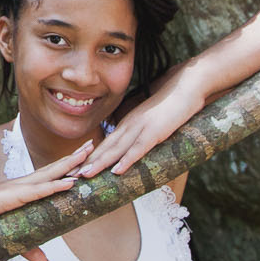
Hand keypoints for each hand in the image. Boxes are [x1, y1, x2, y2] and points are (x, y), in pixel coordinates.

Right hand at [0, 142, 93, 260]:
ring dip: (70, 165)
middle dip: (74, 156)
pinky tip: (70, 182)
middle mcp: (22, 184)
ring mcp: (18, 189)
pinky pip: (38, 191)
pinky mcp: (12, 198)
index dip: (68, 164)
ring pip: (49, 174)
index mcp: (23, 189)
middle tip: (93, 143)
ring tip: (88, 155)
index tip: (84, 155)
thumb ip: (31, 249)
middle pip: (54, 168)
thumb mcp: (11, 237)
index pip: (50, 174)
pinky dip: (55, 186)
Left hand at [78, 80, 201, 178]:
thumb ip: (141, 128)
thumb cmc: (172, 101)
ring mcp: (141, 127)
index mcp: (129, 123)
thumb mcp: (152, 118)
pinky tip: (117, 171)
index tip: (77, 168)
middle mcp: (130, 125)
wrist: (187, 85)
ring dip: (100, 163)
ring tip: (85, 175)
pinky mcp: (155, 131)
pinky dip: (127, 160)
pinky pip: (139, 148)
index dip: (91, 156)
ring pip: (116, 149)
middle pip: (105, 147)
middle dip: (88, 162)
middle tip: (71, 176)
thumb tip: (136, 142)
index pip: (106, 143)